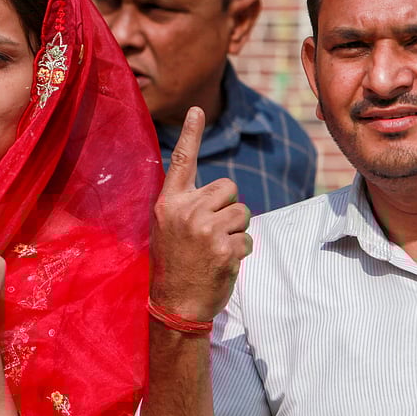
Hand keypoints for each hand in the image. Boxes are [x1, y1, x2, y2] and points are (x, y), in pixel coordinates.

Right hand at [150, 107, 251, 321]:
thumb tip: (219, 191)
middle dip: (228, 207)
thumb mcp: (168, 228)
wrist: (175, 305)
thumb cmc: (174, 264)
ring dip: (236, 230)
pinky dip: (240, 250)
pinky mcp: (225, 249)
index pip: (182, 162)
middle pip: (228, 187)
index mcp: (169, 204)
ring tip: (215, 248)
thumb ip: (187, 204)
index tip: (196, 110)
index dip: (190, 135)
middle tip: (210, 232)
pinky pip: (247, 237)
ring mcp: (206, 230)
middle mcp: (186, 212)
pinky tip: (222, 263)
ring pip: (242, 212)